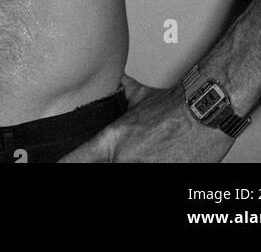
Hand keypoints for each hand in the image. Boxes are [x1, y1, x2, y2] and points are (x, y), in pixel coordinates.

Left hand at [58, 75, 235, 161]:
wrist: (205, 113)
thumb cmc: (174, 106)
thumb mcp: (137, 95)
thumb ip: (117, 92)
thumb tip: (104, 80)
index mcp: (113, 140)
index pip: (75, 160)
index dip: (63, 164)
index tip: (54, 165)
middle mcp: (125, 160)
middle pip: (97, 169)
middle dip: (97, 165)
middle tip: (107, 158)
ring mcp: (146, 171)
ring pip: (121, 176)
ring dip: (124, 165)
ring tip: (135, 157)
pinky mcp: (165, 177)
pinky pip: (146, 179)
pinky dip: (145, 167)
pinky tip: (149, 161)